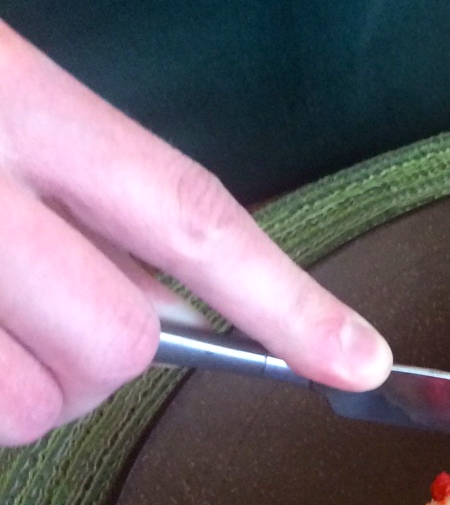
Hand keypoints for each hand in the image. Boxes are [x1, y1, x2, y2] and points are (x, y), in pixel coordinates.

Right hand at [0, 22, 392, 446]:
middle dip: (106, 360)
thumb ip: (85, 176)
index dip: (283, 300)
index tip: (361, 361)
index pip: (186, 211)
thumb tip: (172, 295)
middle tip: (51, 324)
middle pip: (120, 338)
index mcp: (21, 102)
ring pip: (34, 402)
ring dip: (29, 392)